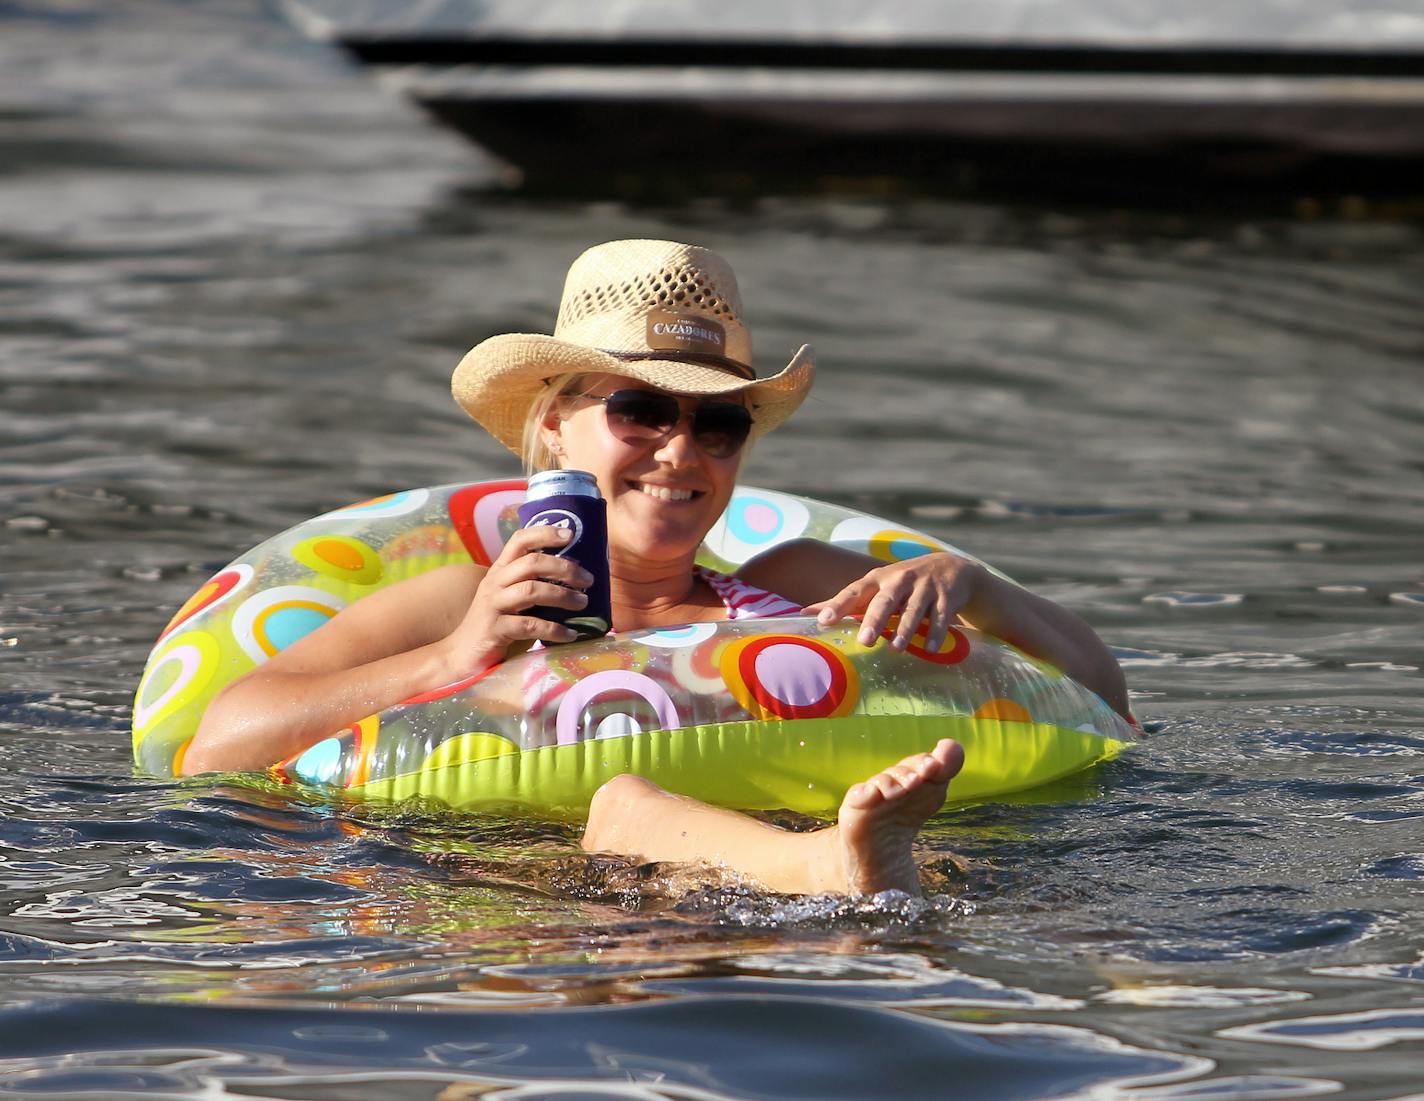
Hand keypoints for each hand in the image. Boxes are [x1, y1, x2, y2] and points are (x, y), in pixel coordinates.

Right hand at [446, 524, 593, 671]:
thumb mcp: (512, 599)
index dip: (545, 533)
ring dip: (562, 596)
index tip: (570, 534)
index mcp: (500, 570)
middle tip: (588, 579)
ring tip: (583, 603)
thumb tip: (577, 579)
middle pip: (531, 563)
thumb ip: (534, 585)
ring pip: (531, 591)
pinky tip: (570, 634)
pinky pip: (530, 625)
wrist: (461, 655)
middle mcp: (494, 583)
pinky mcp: (494, 630)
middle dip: (564, 568)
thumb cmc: (497, 625)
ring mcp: (493, 605)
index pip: (519, 540)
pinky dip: (554, 629)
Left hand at [803, 553, 984, 651]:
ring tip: (895, 649)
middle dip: (875, 620)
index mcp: (877, 579)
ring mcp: (925, 587)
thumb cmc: (901, 582)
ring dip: (905, 630)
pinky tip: (930, 649)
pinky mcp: (946, 597)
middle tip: (865, 641)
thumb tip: (804, 613)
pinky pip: (940, 617)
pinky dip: (935, 633)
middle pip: (885, 601)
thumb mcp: (874, 586)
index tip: (823, 621)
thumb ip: (843, 601)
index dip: (838, 605)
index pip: (854, 591)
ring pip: (913, 610)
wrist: (951, 567)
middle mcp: (900, 580)